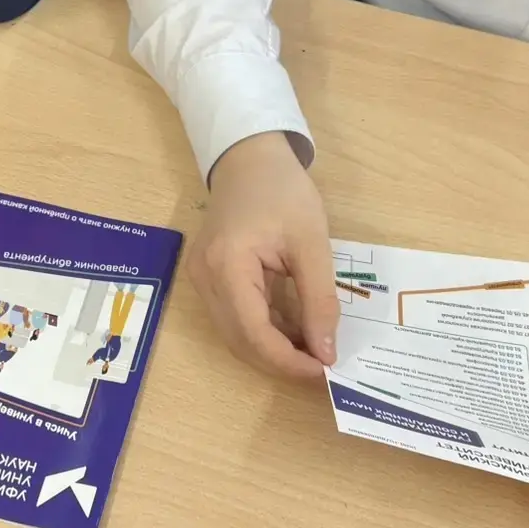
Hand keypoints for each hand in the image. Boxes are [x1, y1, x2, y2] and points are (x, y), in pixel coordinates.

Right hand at [191, 132, 337, 379]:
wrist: (249, 157)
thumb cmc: (283, 190)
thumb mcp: (311, 243)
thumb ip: (319, 300)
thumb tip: (326, 353)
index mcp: (227, 266)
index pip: (254, 334)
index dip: (289, 361)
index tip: (326, 371)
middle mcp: (205, 279)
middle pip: (241, 341)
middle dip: (282, 361)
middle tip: (324, 368)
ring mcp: (202, 280)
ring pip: (236, 335)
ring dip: (274, 349)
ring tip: (314, 350)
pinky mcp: (209, 278)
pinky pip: (236, 318)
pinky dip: (265, 330)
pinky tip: (295, 330)